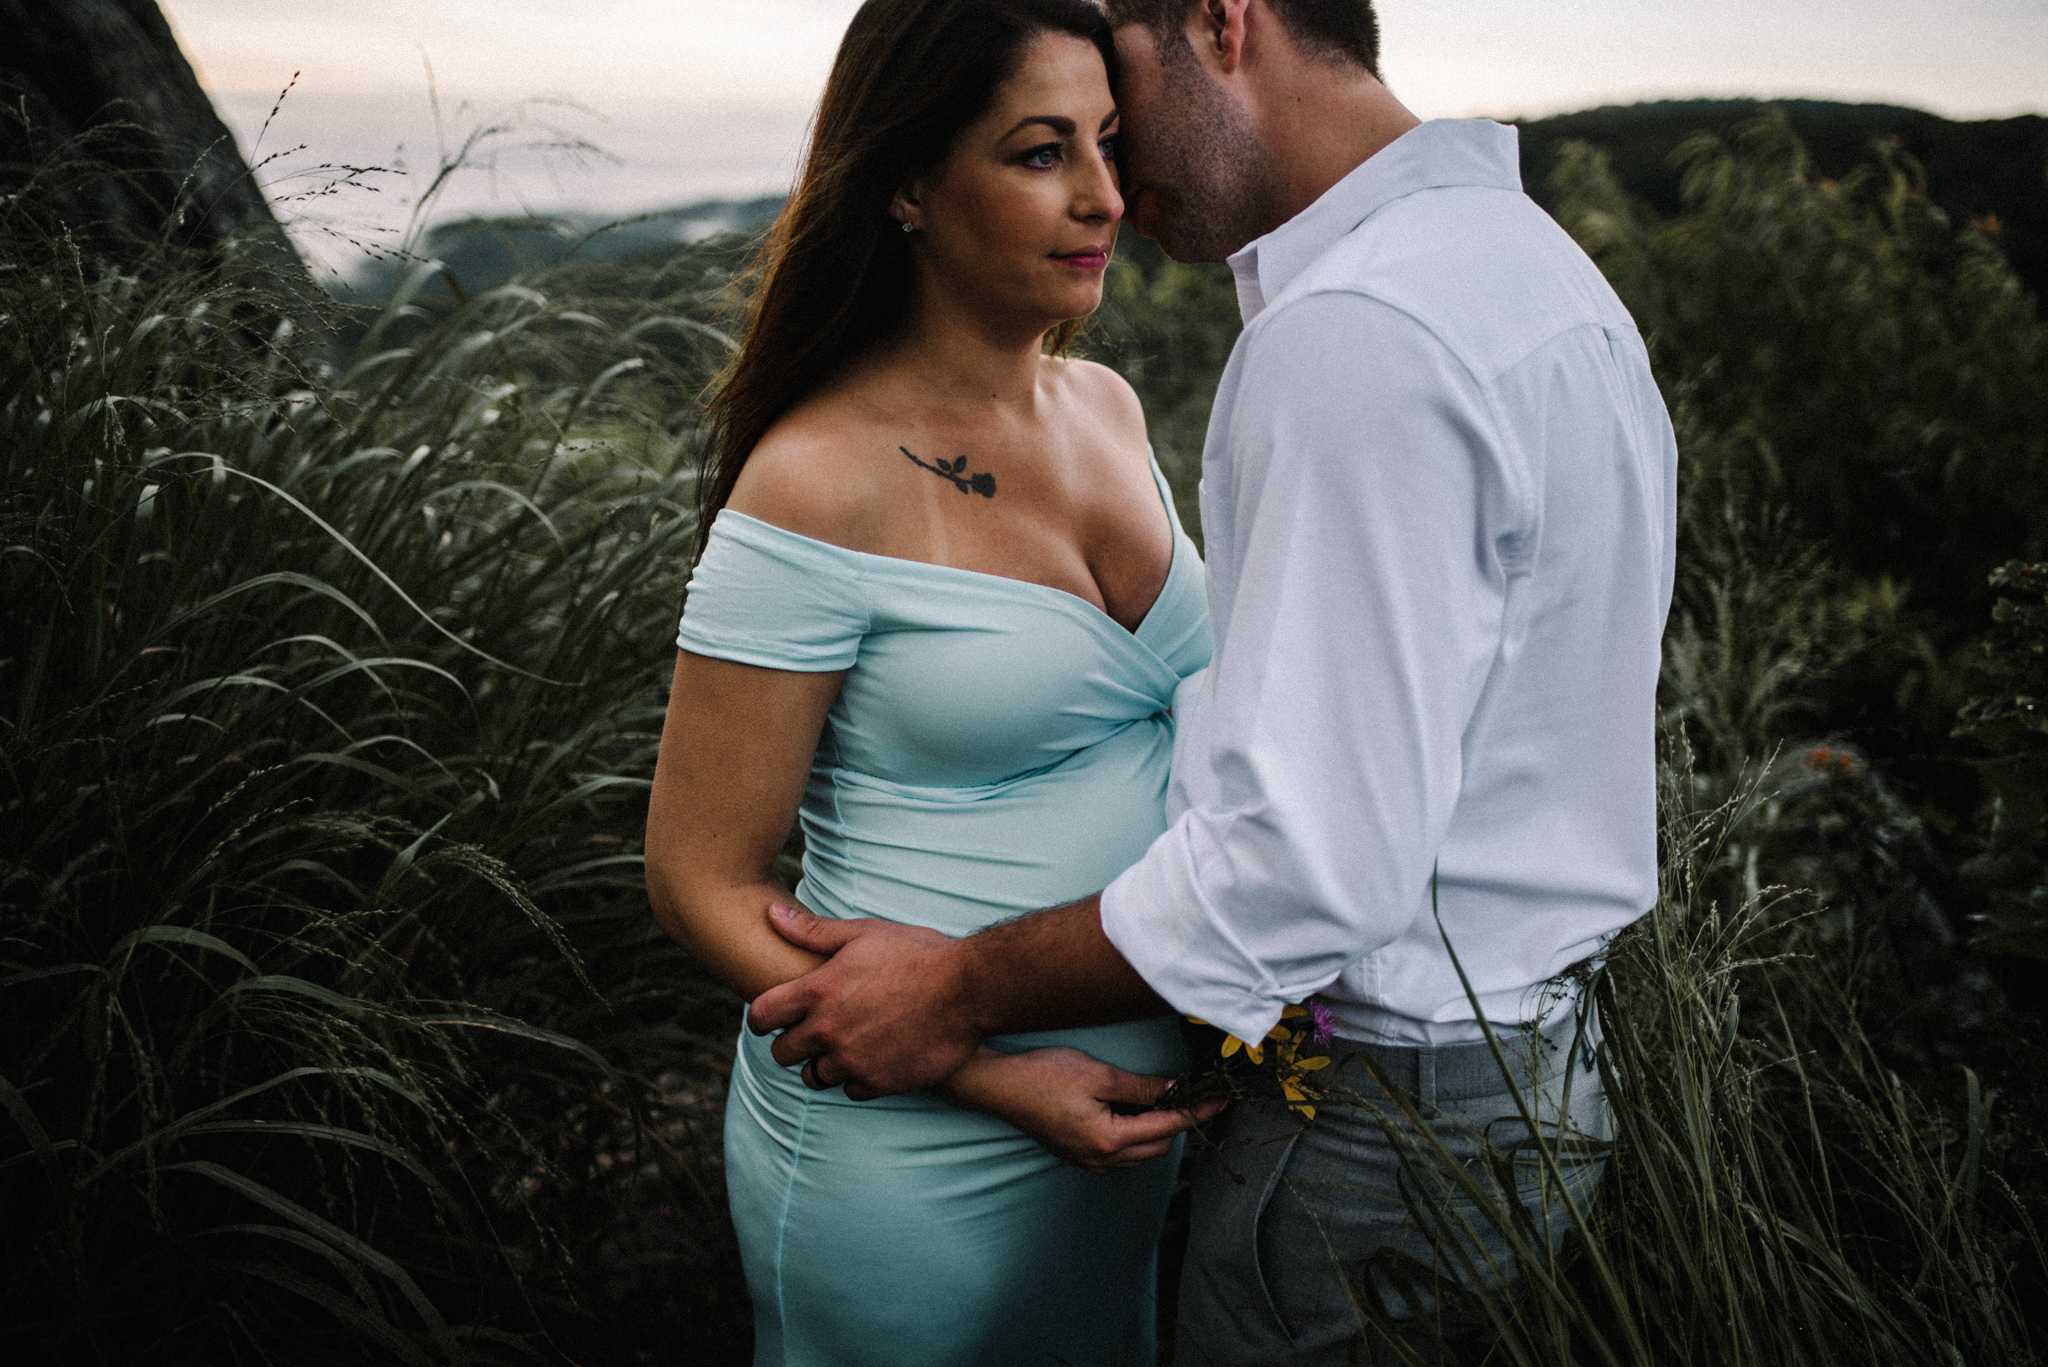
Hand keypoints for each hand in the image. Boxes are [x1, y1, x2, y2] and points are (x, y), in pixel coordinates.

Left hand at [747, 903, 982, 1099]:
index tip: (772, 1018)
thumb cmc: (918, 955)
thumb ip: (814, 931)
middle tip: (812, 1032)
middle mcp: (828, 1030)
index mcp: (818, 991)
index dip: (761, 1018)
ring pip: (814, 1076)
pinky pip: (850, 1091)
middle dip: (792, 1042)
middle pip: (782, 1053)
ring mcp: (852, 1060)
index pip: (762, 1015)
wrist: (968, 990)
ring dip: (823, 1064)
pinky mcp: (878, 1082)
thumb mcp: (864, 933)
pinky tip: (873, 1058)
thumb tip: (772, 914)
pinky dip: (857, 1079)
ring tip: (844, 1047)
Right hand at [943, 1047, 1225, 1174]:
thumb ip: (1140, 1088)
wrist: (998, 1085)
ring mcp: (1086, 1161)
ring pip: (1139, 1153)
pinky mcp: (1076, 1154)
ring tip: (1169, 1101)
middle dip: (1180, 1123)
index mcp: (1109, 1140)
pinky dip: (1136, 1136)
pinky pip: (1119, 1154)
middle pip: (1157, 1146)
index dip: (1197, 1113)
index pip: (1167, 1128)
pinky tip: (1136, 1114)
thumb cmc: (1044, 1074)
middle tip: (1197, 1095)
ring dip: (1158, 1131)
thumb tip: (1175, 1091)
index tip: (1221, 1100)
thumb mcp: (1098, 1075)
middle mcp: (1100, 1159)